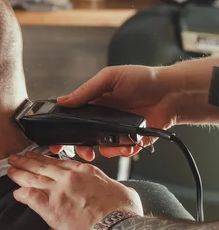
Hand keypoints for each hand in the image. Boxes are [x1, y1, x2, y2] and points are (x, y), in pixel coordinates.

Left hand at [7, 152, 142, 229]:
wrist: (119, 229)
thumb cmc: (124, 214)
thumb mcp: (121, 191)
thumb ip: (109, 186)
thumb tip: (114, 190)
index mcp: (85, 172)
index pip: (60, 162)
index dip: (45, 158)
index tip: (37, 156)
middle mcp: (68, 178)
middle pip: (42, 166)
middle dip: (26, 161)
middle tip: (16, 158)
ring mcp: (57, 191)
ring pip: (32, 177)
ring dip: (19, 173)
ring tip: (10, 170)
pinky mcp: (49, 207)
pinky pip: (29, 196)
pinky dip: (20, 194)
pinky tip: (16, 194)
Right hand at [54, 65, 181, 160]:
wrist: (172, 92)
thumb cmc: (143, 79)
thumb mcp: (110, 78)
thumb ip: (86, 90)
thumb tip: (63, 101)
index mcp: (93, 102)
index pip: (71, 117)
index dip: (62, 128)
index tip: (57, 140)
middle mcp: (102, 118)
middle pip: (82, 137)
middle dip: (80, 147)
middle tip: (84, 151)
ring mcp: (115, 130)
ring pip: (100, 147)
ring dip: (105, 149)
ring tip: (114, 144)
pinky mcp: (130, 140)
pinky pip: (120, 151)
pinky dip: (122, 151)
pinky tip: (129, 145)